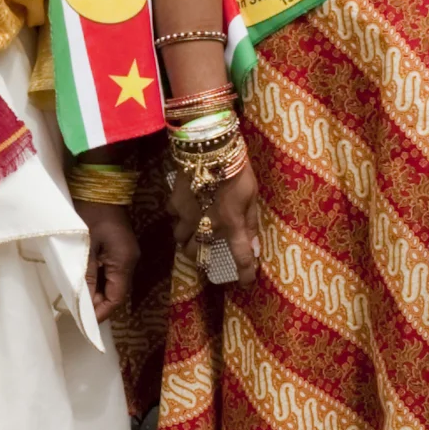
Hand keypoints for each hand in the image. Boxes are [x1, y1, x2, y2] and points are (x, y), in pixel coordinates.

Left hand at [78, 198, 138, 317]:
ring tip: (77, 299)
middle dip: (97, 304)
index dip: (101, 312)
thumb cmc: (90, 214)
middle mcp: (130, 261)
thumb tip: (84, 303)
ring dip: (96, 293)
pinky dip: (98, 280)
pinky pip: (111, 272)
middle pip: (116, 293)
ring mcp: (126, 255)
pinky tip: (83, 282)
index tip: (84, 323)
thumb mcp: (85, 246)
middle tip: (75, 312)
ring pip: (113, 283)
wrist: (100, 186)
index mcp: (124, 261)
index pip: (116, 298)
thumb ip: (86, 275)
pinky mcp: (120, 250)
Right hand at [166, 155, 266, 284]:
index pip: (241, 258)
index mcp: (231, 226)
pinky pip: (173, 215)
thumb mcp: (252, 195)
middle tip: (206, 257)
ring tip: (191, 235)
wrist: (210, 146)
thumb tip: (256, 246)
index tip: (247, 283)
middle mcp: (207, 226)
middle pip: (197, 254)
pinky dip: (177, 217)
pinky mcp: (175, 201)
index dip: (246, 273)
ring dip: (186, 240)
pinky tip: (183, 210)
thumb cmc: (238, 169)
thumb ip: (251, 222)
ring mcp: (187, 215)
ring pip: (180, 238)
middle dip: (200, 259)